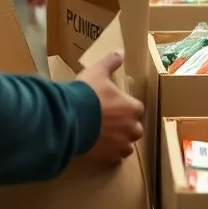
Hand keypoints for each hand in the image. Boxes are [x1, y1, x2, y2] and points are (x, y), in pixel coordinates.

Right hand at [82, 50, 144, 164]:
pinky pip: (116, 158)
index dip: (127, 107)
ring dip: (121, 141)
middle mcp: (131, 127)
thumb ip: (111, 62)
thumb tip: (120, 51)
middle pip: (135, 128)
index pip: (137, 108)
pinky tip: (102, 148)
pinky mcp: (108, 156)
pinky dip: (112, 154)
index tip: (117, 105)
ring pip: (128, 145)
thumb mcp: (98, 72)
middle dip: (127, 126)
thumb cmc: (87, 94)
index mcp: (132, 107)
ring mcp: (120, 144)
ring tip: (108, 136)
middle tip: (112, 121)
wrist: (70, 118)